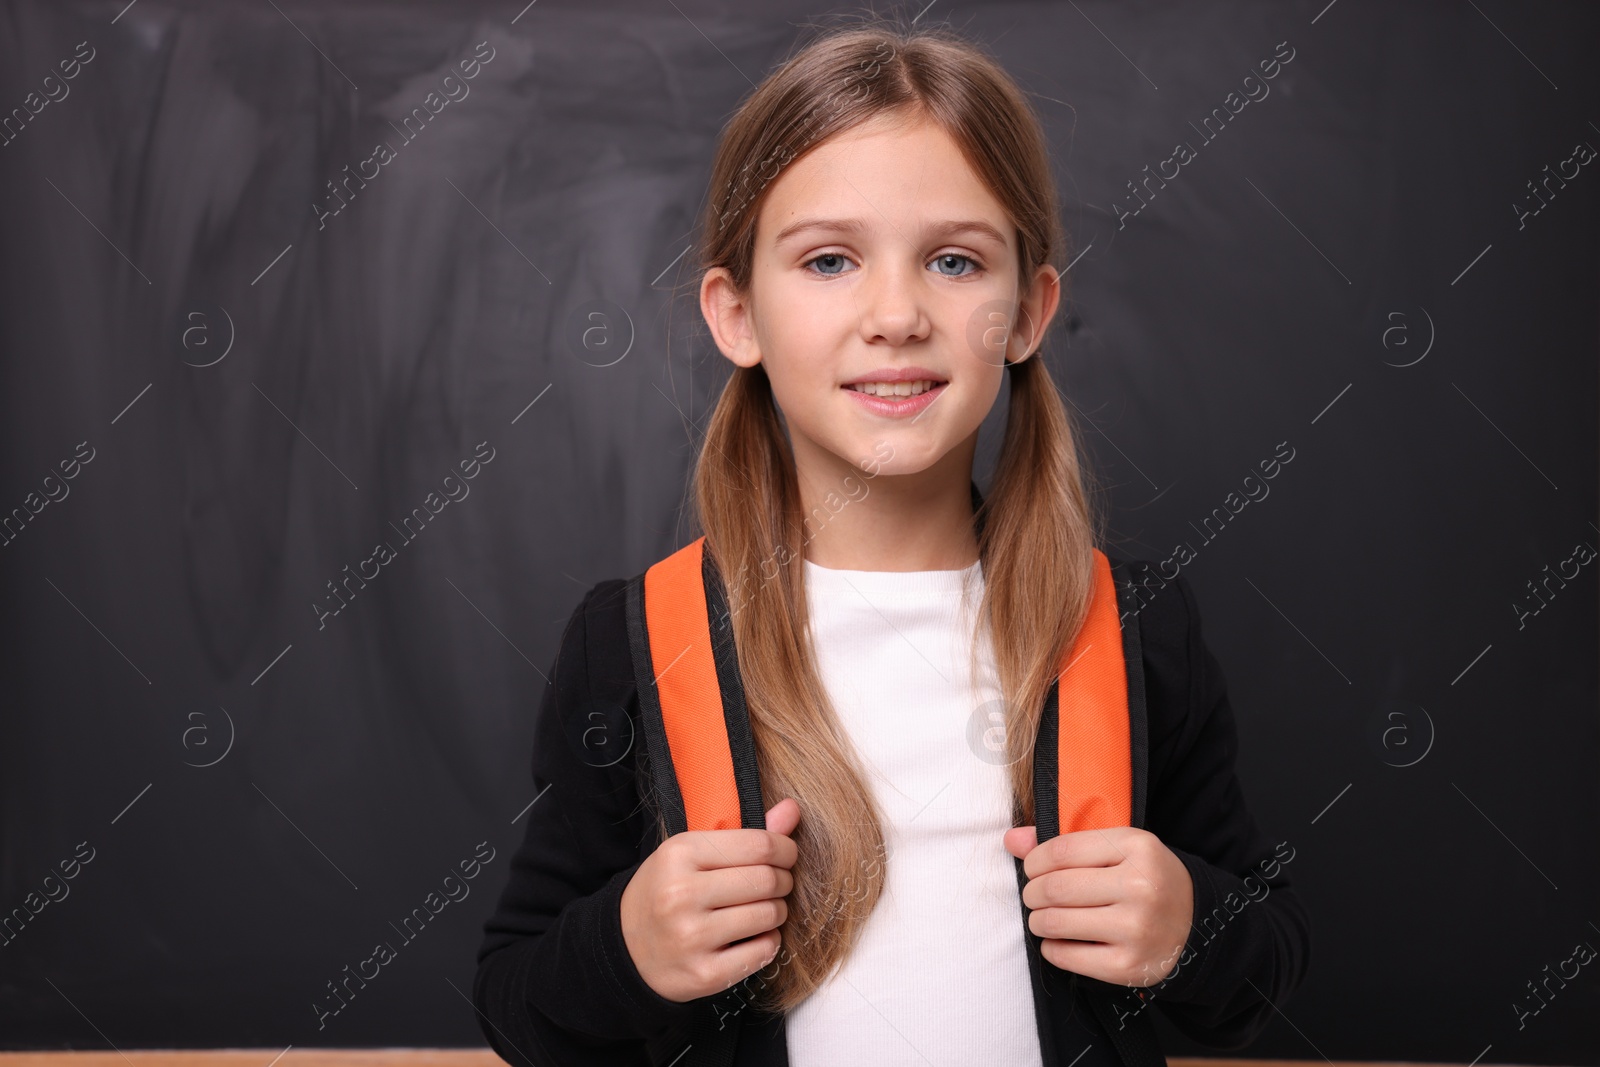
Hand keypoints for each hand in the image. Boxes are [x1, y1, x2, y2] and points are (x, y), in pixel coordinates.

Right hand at [620, 797, 800, 1002]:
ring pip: (769, 915)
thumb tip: (792, 809)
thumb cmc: (666, 892)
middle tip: (778, 883)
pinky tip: (752, 936)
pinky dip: (769, 941)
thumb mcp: (693, 853)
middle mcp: (682, 894)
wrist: (625, 948)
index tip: (787, 854)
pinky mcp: (705, 974)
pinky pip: (764, 951)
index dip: (785, 848)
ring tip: (763, 909)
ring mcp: (692, 938)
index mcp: (679, 854)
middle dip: (783, 880)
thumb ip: (745, 834)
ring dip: (778, 911)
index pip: (758, 845)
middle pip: (767, 880)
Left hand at [1002, 823, 1192, 988]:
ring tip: (1042, 918)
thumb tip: (1011, 840)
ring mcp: (1136, 929)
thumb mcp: (1117, 848)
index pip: (1061, 850)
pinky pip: (1067, 956)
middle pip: (1055, 888)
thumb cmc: (1145, 878)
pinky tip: (1058, 941)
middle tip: (1034, 896)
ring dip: (1037, 921)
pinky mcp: (1128, 965)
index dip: (1034, 861)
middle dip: (1032, 892)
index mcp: (1136, 847)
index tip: (1032, 868)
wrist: (1195, 924)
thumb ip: (1063, 842)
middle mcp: (1140, 887)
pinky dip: (1051, 948)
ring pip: (1056, 922)